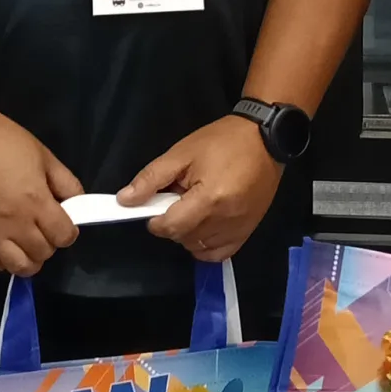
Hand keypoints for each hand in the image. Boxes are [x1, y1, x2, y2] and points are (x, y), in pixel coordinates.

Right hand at [0, 108, 80, 276]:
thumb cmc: (2, 139)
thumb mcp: (43, 154)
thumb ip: (65, 182)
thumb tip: (76, 205)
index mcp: (36, 201)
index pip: (64, 236)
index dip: (68, 231)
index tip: (62, 221)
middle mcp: (15, 223)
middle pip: (42, 253)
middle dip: (49, 243)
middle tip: (42, 228)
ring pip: (17, 267)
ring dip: (28, 259)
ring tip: (25, 244)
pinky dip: (0, 261)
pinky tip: (2, 246)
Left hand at [124, 117, 283, 263]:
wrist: (266, 138)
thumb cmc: (222, 142)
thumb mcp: (182, 153)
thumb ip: (152, 178)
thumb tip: (124, 200)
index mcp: (208, 199)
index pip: (170, 227)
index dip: (155, 219)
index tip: (156, 205)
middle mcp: (225, 220)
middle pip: (183, 238)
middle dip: (172, 223)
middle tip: (177, 199)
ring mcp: (239, 228)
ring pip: (199, 247)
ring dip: (188, 233)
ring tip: (193, 208)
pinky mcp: (248, 231)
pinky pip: (220, 253)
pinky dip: (206, 245)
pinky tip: (204, 226)